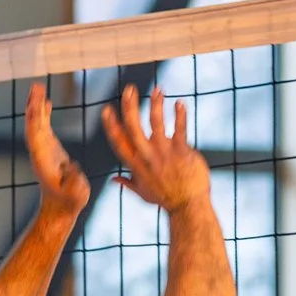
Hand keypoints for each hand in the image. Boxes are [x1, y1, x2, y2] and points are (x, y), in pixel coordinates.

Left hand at [25, 83, 89, 216]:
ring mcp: (43, 149)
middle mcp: (39, 152)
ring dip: (36, 104)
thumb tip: (72, 167)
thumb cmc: (69, 202)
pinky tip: (45, 102)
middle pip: (33, 124)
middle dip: (34, 105)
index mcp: (43, 160)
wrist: (61, 207)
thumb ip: (74, 181)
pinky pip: (43, 127)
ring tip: (38, 86)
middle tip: (36, 85)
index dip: (37, 119)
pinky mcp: (49, 149)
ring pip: (36, 123)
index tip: (38, 103)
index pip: (36, 136)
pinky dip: (43, 113)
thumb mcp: (76, 194)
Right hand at [100, 84, 208, 212]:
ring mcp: (164, 153)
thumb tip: (114, 179)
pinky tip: (180, 103)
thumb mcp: (143, 192)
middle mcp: (147, 156)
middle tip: (130, 89)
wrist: (188, 206)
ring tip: (157, 89)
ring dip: (156, 104)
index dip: (111, 125)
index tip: (106, 109)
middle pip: (133, 127)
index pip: (119, 141)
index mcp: (136, 164)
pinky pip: (180, 128)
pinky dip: (180, 115)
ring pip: (156, 123)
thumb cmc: (166, 199)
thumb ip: (127, 183)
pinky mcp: (181, 151)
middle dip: (129, 106)